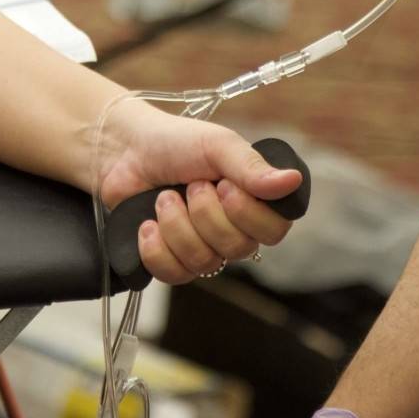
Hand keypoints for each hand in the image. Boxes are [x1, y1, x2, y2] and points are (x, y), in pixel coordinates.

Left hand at [94, 98, 301, 284]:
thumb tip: (293, 180)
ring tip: (165, 196)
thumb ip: (253, 167)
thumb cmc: (177, 144)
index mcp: (255, 201)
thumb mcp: (218, 146)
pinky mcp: (172, 262)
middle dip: (205, 213)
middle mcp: (234, 230)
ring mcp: (203, 249)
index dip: (248, 214)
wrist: (125, 152)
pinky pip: (174, 274)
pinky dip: (156, 247)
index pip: (274, 231)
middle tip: (192, 184)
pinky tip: (148, 223)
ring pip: (203, 261)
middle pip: (238, 248)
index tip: (225, 186)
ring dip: (176, 223)